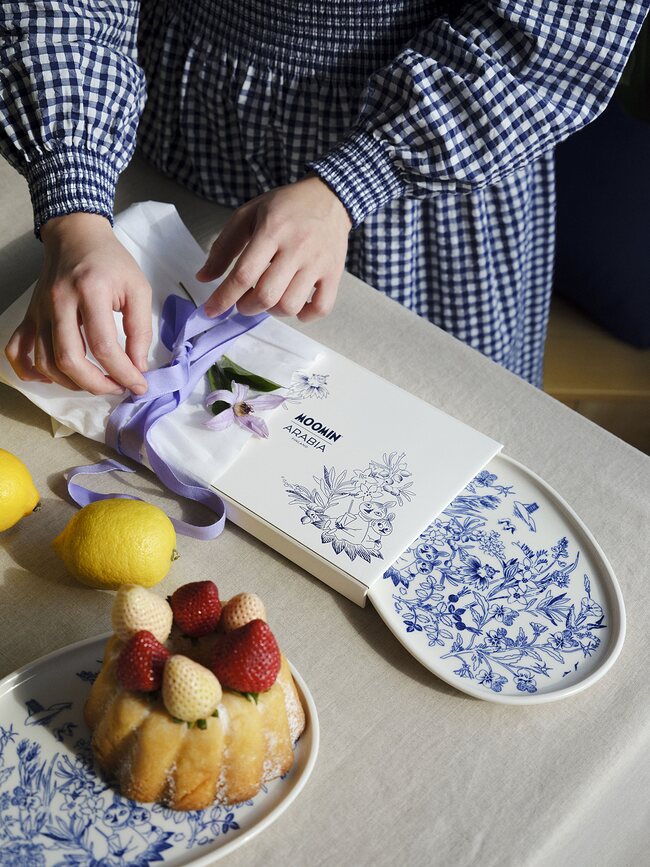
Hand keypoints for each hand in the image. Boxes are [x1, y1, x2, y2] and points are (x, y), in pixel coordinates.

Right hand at [5, 213, 151, 394]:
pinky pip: (17, 350)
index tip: (139, 385)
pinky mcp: (30, 315)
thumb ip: (141, 330)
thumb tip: (137, 367)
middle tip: (117, 388)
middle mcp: (59, 302)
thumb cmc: (111, 262)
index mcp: (90, 291)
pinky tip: (53, 378)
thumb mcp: (138, 289)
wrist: (76, 235)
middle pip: (69, 360)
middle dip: (96, 385)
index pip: (104, 346)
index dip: (124, 373)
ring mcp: (39, 310)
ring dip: (71, 383)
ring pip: (45, 362)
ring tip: (96, 383)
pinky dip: (31, 371)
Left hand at [196, 176, 351, 321]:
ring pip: (291, 306)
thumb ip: (224, 247)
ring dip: (273, 312)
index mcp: (272, 230)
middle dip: (247, 307)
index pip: (243, 274)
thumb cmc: (286, 207)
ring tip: (269, 299)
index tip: (211, 310)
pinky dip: (305, 316)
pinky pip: (321, 308)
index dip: (223, 297)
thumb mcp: (248, 215)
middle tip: (243, 302)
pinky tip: (296, 305)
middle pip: (266, 295)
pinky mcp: (334, 273)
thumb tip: (203, 278)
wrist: (330, 197)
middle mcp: (297, 248)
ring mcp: (318, 262)